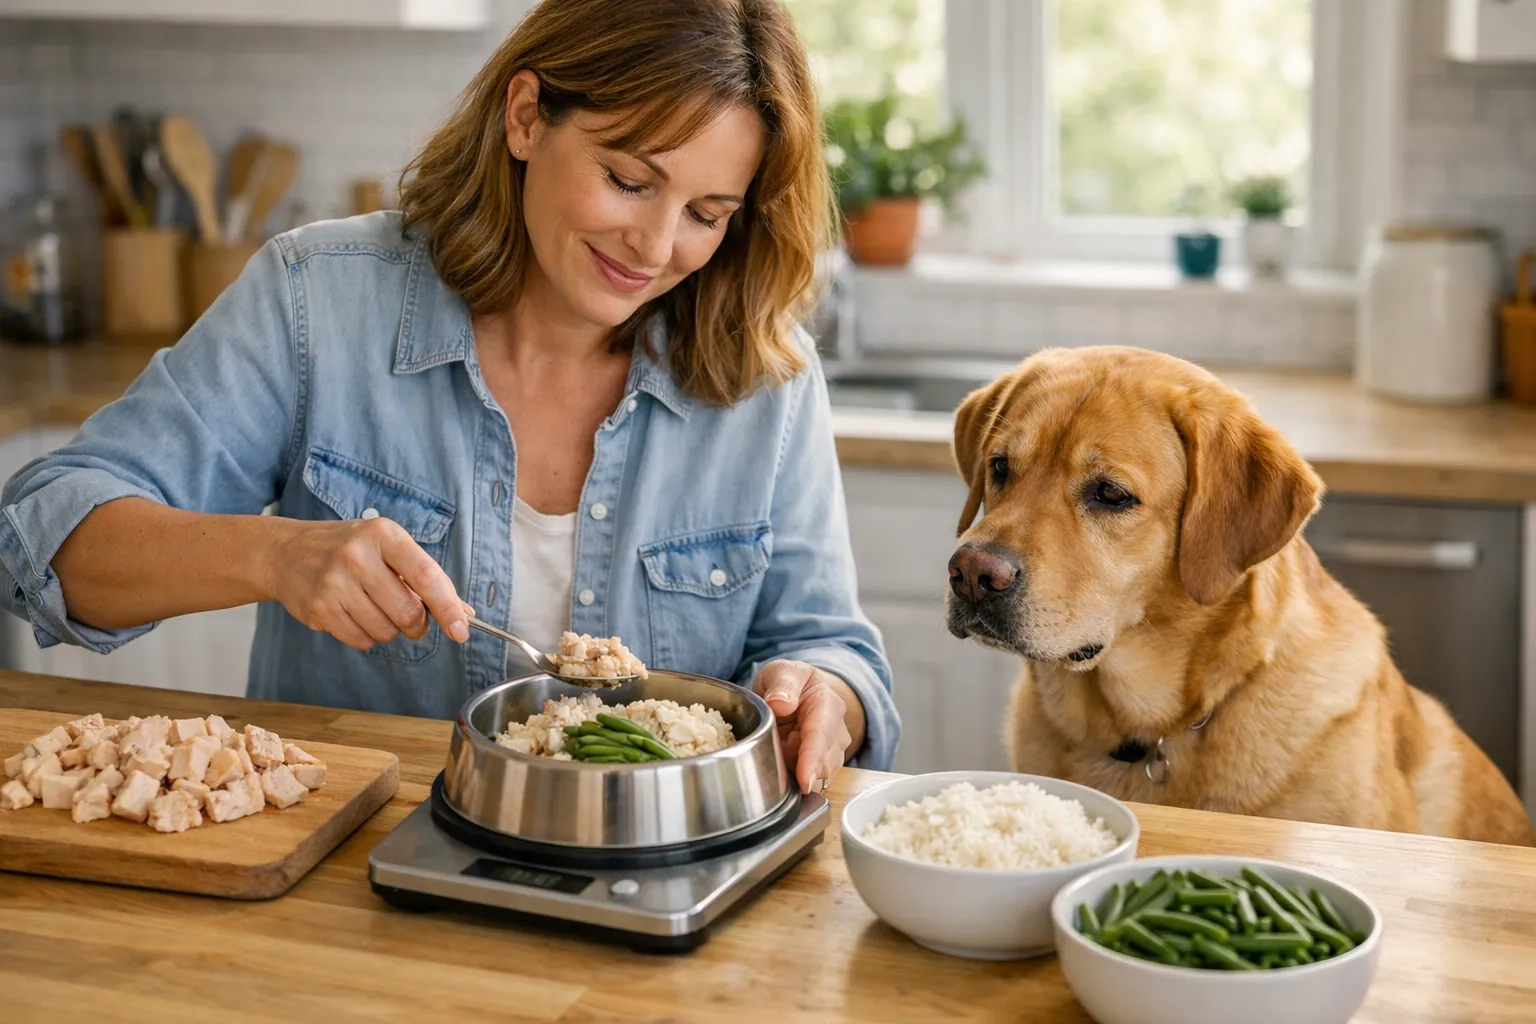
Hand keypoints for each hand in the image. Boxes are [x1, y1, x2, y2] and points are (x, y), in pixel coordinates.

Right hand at [263, 517, 470, 650]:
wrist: (287, 553)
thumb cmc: (350, 550)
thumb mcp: (388, 547)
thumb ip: (425, 577)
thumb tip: (464, 613)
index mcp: (383, 535)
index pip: (425, 575)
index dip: (448, 607)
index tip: (461, 630)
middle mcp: (357, 556)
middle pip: (407, 612)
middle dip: (417, 624)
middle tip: (412, 618)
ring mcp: (334, 583)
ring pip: (386, 631)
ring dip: (390, 629)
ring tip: (374, 607)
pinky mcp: (318, 609)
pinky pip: (361, 641)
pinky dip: (367, 636)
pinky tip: (354, 614)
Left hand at [753, 661, 860, 794]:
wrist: (795, 693)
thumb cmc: (789, 682)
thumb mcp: (782, 672)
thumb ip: (782, 684)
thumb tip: (780, 703)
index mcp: (828, 705)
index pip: (821, 737)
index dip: (812, 760)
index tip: (804, 779)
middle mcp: (836, 732)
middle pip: (822, 762)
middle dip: (796, 767)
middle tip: (771, 750)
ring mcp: (832, 752)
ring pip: (817, 776)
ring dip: (793, 772)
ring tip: (777, 748)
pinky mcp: (822, 767)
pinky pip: (809, 782)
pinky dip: (794, 779)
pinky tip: (783, 763)